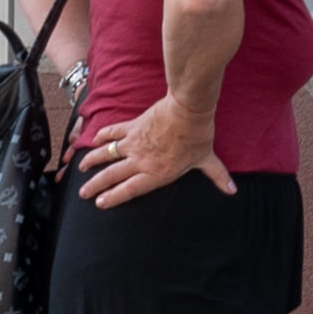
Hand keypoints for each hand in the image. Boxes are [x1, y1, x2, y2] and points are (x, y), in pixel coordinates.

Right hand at [79, 102, 229, 208]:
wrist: (189, 110)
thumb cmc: (198, 136)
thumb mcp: (206, 159)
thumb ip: (217, 176)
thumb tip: (232, 191)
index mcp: (157, 173)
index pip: (129, 190)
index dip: (113, 198)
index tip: (99, 203)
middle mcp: (141, 161)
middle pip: (111, 176)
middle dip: (94, 185)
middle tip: (82, 192)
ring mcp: (134, 143)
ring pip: (106, 155)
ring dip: (91, 161)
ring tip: (80, 168)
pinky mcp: (132, 127)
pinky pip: (113, 132)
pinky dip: (102, 135)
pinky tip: (93, 139)